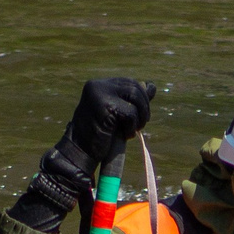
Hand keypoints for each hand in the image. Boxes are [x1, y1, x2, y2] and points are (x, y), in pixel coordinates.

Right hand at [20, 77, 155, 227]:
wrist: (81, 151)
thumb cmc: (100, 134)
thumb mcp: (118, 113)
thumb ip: (133, 100)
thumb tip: (152, 86)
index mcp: (100, 85)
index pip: (131, 83)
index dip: (142, 99)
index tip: (139, 116)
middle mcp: (98, 85)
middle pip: (136, 88)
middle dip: (144, 108)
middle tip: (138, 125)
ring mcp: (100, 94)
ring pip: (136, 98)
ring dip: (140, 117)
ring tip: (132, 129)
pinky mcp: (105, 106)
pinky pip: (131, 113)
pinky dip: (132, 126)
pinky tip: (125, 134)